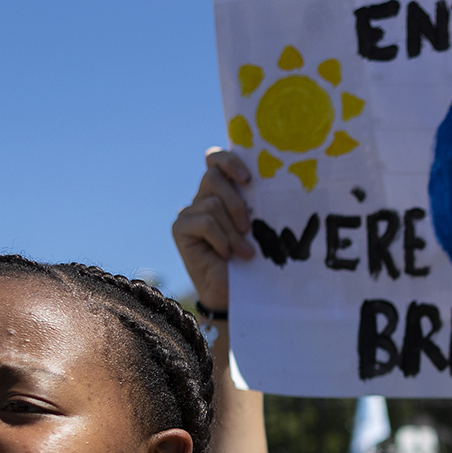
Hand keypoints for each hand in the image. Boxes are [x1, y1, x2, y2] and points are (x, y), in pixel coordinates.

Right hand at [171, 147, 254, 311]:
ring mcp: (190, 212)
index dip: (228, 161)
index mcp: (223, 191)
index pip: (216, 160)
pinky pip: (204, 222)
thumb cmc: (250, 259)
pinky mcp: (180, 228)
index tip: (248, 178)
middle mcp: (204, 197)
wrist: (232, 292)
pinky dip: (220, 239)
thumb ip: (254, 204)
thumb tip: (271, 184)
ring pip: (212, 204)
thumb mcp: (257, 228)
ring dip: (233, 231)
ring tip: (244, 252)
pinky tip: (226, 255)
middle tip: (249, 228)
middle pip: (213, 177)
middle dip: (236, 203)